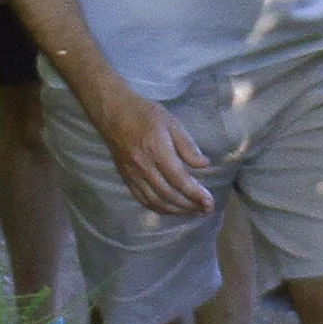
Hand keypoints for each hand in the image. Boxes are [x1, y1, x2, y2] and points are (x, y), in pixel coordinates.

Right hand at [89, 85, 214, 216]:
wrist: (112, 113)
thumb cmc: (144, 114)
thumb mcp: (171, 123)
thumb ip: (187, 145)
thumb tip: (204, 164)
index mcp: (156, 150)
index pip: (179, 179)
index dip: (195, 194)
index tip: (209, 202)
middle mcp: (143, 166)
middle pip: (169, 194)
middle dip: (190, 205)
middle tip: (206, 209)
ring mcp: (133, 174)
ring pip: (156, 201)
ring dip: (176, 210)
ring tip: (192, 211)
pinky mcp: (126, 178)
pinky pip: (143, 199)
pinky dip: (158, 208)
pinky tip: (171, 209)